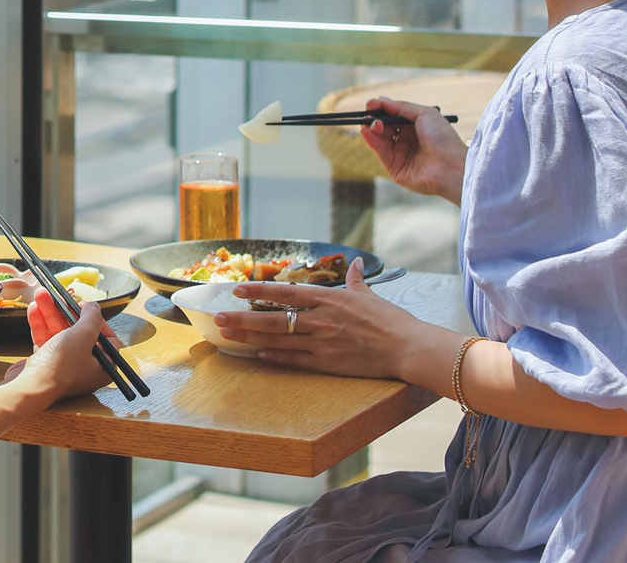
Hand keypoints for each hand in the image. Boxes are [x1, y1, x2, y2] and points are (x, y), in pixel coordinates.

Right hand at [9, 290, 118, 401]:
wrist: (30, 388)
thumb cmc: (62, 366)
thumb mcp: (83, 335)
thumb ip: (91, 318)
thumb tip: (94, 307)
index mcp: (102, 367)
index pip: (107, 338)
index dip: (97, 320)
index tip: (84, 307)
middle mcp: (84, 367)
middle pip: (79, 332)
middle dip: (66, 311)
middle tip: (59, 295)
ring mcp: (63, 365)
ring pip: (59, 332)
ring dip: (50, 312)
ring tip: (40, 294)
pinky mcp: (45, 364)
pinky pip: (46, 339)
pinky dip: (40, 324)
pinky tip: (34, 308)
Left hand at [212, 258, 433, 379]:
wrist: (407, 348)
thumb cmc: (391, 320)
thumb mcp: (370, 294)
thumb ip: (356, 280)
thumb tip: (353, 263)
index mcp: (329, 298)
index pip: (285, 292)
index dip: (258, 290)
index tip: (237, 289)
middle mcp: (320, 318)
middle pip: (273, 318)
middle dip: (242, 317)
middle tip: (218, 317)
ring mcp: (322, 342)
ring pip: (277, 339)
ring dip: (250, 337)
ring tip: (228, 335)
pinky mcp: (327, 363)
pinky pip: (294, 360)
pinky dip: (274, 357)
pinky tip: (258, 355)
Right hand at [359, 96, 467, 203]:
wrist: (450, 165)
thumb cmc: (442, 138)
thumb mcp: (424, 114)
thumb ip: (401, 107)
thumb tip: (381, 100)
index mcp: (415, 128)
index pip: (393, 116)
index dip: (381, 110)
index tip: (371, 104)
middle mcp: (407, 141)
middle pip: (384, 127)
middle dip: (375, 119)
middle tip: (369, 114)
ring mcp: (400, 155)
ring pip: (379, 139)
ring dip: (373, 129)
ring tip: (374, 123)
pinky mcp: (394, 168)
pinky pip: (380, 152)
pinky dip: (371, 141)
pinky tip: (366, 132)